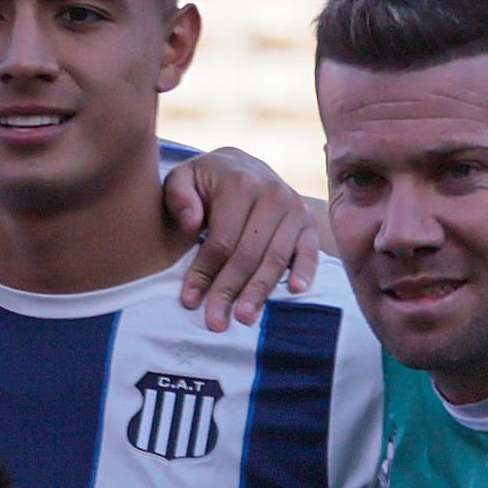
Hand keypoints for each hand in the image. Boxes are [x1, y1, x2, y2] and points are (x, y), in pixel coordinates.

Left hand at [162, 148, 323, 329]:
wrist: (241, 165)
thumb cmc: (206, 181)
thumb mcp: (183, 178)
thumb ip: (178, 195)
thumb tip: (191, 222)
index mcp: (239, 183)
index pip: (221, 240)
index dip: (204, 273)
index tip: (189, 300)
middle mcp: (272, 194)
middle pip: (248, 254)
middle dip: (229, 291)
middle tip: (216, 322)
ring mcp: (294, 208)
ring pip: (276, 258)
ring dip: (259, 291)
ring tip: (244, 318)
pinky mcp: (309, 222)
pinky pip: (309, 250)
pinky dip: (305, 271)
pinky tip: (295, 291)